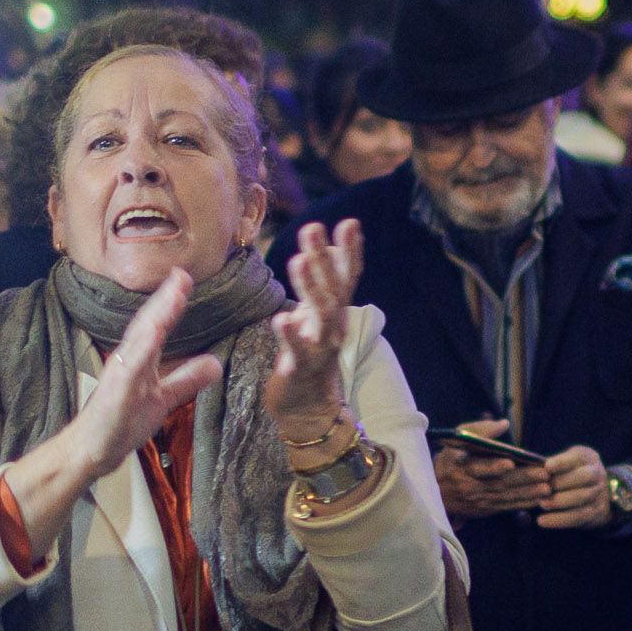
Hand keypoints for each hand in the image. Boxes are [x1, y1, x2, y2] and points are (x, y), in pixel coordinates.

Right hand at [2, 270, 220, 525]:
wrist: (92, 451)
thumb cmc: (122, 423)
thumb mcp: (164, 398)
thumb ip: (186, 379)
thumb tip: (215, 363)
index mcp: (140, 358)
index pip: (158, 324)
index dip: (172, 301)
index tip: (186, 278)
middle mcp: (128, 359)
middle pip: (149, 322)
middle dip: (166, 298)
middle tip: (183, 274)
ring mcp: (120, 374)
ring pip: (140, 338)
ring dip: (157, 314)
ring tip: (174, 293)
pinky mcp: (116, 392)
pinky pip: (130, 368)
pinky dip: (141, 350)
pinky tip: (153, 333)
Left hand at [266, 220, 361, 442]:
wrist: (308, 407)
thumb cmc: (308, 354)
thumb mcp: (317, 315)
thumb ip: (324, 283)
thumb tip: (329, 247)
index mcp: (335, 312)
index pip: (348, 277)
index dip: (351, 251)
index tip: (349, 223)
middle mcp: (333, 327)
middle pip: (333, 289)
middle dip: (324, 258)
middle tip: (312, 228)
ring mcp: (319, 348)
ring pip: (320, 314)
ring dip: (310, 287)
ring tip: (299, 261)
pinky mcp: (300, 368)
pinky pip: (296, 351)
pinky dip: (290, 335)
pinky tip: (281, 319)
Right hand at [432, 419, 548, 521]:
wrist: (437, 491)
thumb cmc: (451, 458)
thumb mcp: (458, 440)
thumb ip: (480, 431)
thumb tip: (503, 424)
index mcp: (461, 466)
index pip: (478, 467)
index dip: (493, 466)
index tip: (510, 462)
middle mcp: (470, 486)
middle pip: (498, 483)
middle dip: (522, 479)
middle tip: (543, 474)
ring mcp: (479, 500)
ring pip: (506, 497)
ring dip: (527, 493)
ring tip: (547, 488)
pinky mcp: (486, 509)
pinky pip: (507, 506)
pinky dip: (523, 504)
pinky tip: (539, 499)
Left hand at [532, 445, 617, 530]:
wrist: (598, 494)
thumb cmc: (571, 475)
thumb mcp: (566, 463)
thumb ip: (551, 466)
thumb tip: (530, 470)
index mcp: (587, 457)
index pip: (577, 457)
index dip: (562, 462)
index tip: (547, 466)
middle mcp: (597, 474)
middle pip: (585, 476)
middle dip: (563, 482)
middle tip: (544, 488)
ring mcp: (599, 494)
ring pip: (582, 498)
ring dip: (560, 502)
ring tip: (542, 504)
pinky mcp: (596, 513)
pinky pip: (578, 517)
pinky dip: (559, 520)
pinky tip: (543, 521)